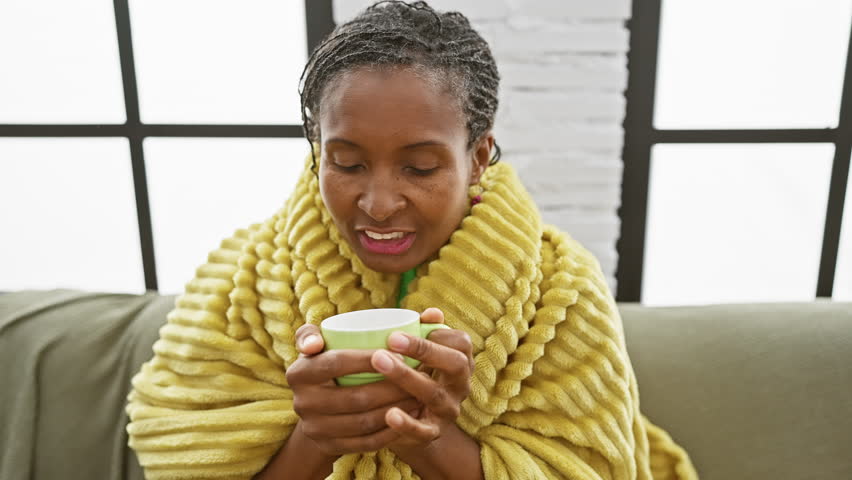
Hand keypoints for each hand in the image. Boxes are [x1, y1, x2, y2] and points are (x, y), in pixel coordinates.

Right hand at [285, 324, 420, 455]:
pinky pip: (366, 443)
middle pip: (356, 396)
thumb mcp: (323, 342)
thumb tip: (317, 341)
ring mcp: (315, 429)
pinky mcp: (329, 448)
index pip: (337, 362)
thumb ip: (324, 329)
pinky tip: (410, 418)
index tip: (401, 355)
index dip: (369, 359)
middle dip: (394, 388)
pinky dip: (391, 431)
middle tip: (420, 378)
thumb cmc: (329, 362)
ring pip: (364, 422)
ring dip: (398, 409)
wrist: (317, 407)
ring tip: (420, 396)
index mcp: (299, 372)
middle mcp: (302, 403)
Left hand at [370, 308, 473, 449]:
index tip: (413, 326)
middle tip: (392, 339)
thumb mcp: (423, 356)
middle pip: (456, 365)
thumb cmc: (417, 377)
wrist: (416, 426)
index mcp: (459, 363)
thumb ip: (426, 333)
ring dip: (407, 376)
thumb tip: (432, 313)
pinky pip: (423, 431)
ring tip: (379, 362)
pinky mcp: (433, 433)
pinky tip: (390, 414)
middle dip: (425, 350)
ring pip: (434, 394)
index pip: (462, 343)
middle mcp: (460, 386)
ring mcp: (448, 410)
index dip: (441, 333)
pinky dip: (407, 423)